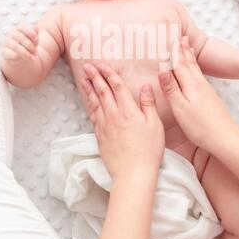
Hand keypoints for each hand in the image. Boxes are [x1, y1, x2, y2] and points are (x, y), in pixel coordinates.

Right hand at [0, 23, 38, 65]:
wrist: (18, 56)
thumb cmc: (27, 45)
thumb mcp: (33, 40)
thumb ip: (35, 34)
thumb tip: (37, 29)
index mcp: (19, 28)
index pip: (23, 27)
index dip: (31, 33)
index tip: (36, 40)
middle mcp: (11, 33)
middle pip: (20, 37)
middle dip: (29, 45)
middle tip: (35, 52)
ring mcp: (6, 41)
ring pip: (15, 46)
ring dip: (25, 52)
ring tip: (31, 57)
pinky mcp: (3, 50)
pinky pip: (7, 52)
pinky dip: (14, 55)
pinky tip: (19, 57)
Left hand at [81, 62, 164, 179]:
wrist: (133, 173)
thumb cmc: (148, 149)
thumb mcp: (155, 125)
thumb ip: (148, 104)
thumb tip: (146, 86)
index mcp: (128, 110)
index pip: (116, 87)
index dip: (109, 74)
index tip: (103, 65)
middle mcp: (113, 115)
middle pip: (102, 91)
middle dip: (95, 76)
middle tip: (88, 66)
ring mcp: (104, 125)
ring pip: (94, 102)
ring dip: (88, 88)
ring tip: (83, 78)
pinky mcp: (99, 136)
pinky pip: (92, 116)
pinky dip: (89, 105)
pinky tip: (87, 101)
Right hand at [158, 36, 236, 149]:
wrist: (225, 139)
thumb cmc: (201, 127)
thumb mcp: (180, 108)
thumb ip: (171, 89)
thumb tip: (162, 70)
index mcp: (191, 85)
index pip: (181, 65)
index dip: (176, 53)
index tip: (172, 40)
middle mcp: (201, 85)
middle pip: (191, 64)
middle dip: (185, 51)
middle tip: (182, 38)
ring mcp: (207, 92)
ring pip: (197, 70)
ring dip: (192, 58)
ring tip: (189, 49)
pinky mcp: (211, 99)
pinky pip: (201, 77)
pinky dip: (197, 69)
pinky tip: (197, 73)